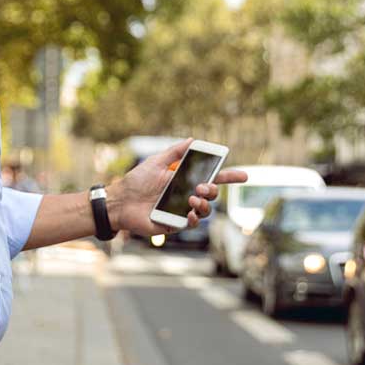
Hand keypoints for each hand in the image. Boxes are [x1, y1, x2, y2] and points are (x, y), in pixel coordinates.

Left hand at [108, 139, 248, 237]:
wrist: (120, 201)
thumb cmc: (136, 181)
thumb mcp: (156, 162)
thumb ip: (175, 152)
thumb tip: (193, 140)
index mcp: (185, 180)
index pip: (212, 178)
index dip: (229, 177)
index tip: (244, 176)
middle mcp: (186, 195)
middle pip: (212, 194)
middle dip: (213, 190)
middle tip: (202, 187)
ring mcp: (182, 210)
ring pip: (205, 210)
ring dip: (204, 204)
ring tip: (192, 199)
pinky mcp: (174, 224)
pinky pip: (192, 223)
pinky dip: (194, 218)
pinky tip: (188, 213)